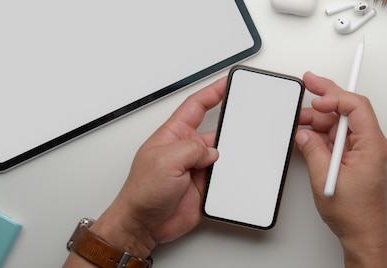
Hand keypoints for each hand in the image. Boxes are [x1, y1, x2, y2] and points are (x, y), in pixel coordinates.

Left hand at [64, 76, 226, 266]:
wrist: (143, 225)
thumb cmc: (142, 193)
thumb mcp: (165, 161)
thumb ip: (192, 150)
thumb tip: (213, 151)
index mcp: (173, 134)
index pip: (197, 105)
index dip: (213, 92)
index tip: (228, 82)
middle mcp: (187, 150)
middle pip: (216, 130)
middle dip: (230, 127)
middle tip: (245, 122)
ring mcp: (197, 169)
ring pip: (224, 155)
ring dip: (231, 157)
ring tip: (237, 158)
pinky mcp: (205, 188)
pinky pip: (225, 178)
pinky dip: (232, 178)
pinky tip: (232, 178)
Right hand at [295, 72, 386, 266]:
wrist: (365, 236)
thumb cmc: (357, 215)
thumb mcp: (326, 179)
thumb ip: (313, 151)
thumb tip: (305, 134)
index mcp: (372, 145)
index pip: (356, 107)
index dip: (334, 95)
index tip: (316, 94)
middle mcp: (370, 146)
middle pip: (348, 112)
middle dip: (326, 99)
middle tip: (308, 84)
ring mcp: (363, 153)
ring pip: (340, 126)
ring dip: (319, 121)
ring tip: (298, 122)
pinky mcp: (355, 161)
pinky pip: (338, 140)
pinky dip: (322, 137)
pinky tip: (307, 137)